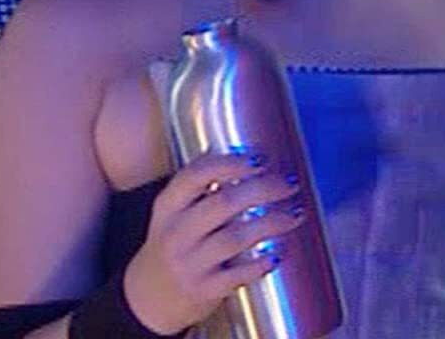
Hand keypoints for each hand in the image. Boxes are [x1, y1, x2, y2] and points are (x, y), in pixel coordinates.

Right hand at [122, 152, 303, 334]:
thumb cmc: (174, 242)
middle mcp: (175, 233)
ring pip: (235, 238)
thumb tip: (240, 146)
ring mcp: (188, 263)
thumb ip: (200, 183)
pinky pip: (237, 275)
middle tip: (291, 183)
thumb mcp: (173, 211)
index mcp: (168, 206)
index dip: (229, 164)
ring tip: (296, 214)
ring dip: (272, 223)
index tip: (261, 159)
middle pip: (224, 203)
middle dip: (264, 189)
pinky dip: (260, 264)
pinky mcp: (203, 290)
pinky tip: (278, 253)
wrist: (148, 298)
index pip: (195, 176)